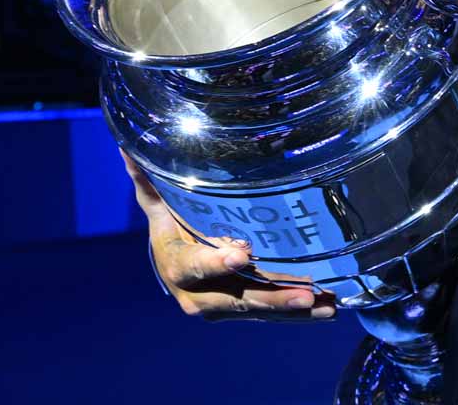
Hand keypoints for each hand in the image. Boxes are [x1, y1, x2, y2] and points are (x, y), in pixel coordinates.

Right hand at [122, 150, 337, 322]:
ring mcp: (226, 305)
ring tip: (325, 305)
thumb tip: (128, 143)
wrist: (175, 261)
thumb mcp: (159, 203)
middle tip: (303, 295)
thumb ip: (148, 178)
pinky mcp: (247, 308)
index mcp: (177, 266)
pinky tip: (329, 307)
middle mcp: (200, 294)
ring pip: (261, 310)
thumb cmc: (171, 224)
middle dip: (271, 299)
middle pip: (236, 300)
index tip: (241, 254)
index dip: (215, 263)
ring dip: (294, 310)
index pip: (194, 267)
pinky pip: (274, 313)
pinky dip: (300, 313)